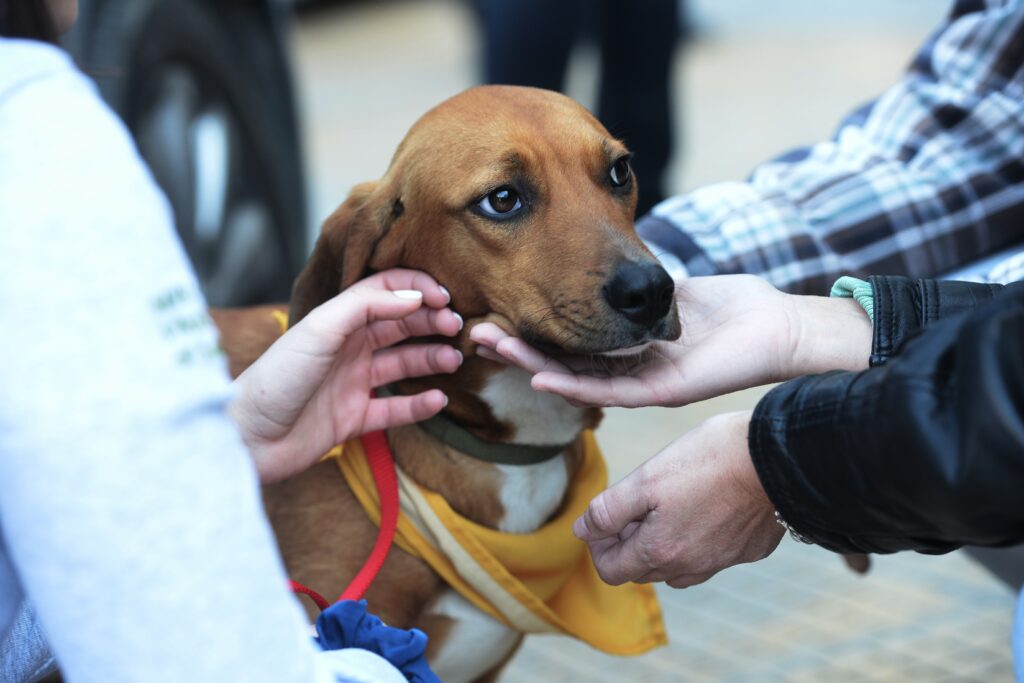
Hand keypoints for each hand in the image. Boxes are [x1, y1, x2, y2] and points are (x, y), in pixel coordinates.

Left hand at [230, 269, 463, 482]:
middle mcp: (348, 348)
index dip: (416, 290)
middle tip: (458, 327)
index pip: (385, 293)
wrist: (248, 439)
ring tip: (455, 360)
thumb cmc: (276, 378)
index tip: (444, 297)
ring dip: (431, 359)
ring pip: (403, 365)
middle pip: (400, 326)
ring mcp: (353, 383)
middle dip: (431, 322)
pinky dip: (419, 405)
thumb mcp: (319, 330)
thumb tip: (412, 296)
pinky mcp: (354, 419)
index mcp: (338, 321)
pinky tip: (439, 399)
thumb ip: (364, 307)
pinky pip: (395, 410)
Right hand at [470, 274, 870, 407]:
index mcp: (628, 345)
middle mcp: (629, 369)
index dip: (530, 326)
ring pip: (576, 377)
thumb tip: (608, 265)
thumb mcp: (673, 289)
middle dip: (518, 345)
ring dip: (532, 363)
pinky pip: (610, 391)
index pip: (568, 337)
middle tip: (476, 331)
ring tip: (493, 347)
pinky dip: (573, 384)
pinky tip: (540, 374)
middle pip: (562, 359)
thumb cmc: (734, 308)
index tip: (496, 306)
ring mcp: (642, 383)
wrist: (780, 328)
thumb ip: (637, 285)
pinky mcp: (661, 391)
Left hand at [573, 411, 782, 587]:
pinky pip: (711, 554)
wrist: (778, 457)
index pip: (610, 571)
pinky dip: (698, 537)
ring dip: (662, 542)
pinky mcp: (748, 549)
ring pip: (677, 566)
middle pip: (642, 569)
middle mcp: (690, 567)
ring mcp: (722, 561)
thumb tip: (582, 530)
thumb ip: (608, 510)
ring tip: (668, 502)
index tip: (606, 515)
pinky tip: (705, 503)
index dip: (599, 543)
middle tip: (637, 502)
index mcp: (660, 552)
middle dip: (629, 540)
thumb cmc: (708, 460)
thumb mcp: (646, 479)